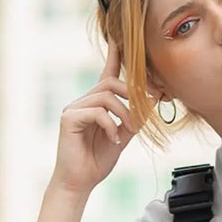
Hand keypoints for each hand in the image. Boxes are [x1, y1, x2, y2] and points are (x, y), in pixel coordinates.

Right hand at [53, 37, 142, 195]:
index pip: (107, 75)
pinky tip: (113, 140)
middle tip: (143, 112)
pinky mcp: (69, 118)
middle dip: (131, 95)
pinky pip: (97, 112)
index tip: (119, 39)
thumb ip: (134, 118)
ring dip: (124, 113)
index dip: (113, 57)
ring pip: (106, 96)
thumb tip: (152, 99)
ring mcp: (73, 108)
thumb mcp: (122, 136)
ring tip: (127, 132)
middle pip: (110, 83)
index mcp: (95, 104)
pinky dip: (111, 125)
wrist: (79, 183)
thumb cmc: (97, 161)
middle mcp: (83, 102)